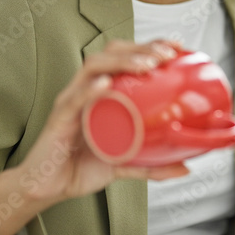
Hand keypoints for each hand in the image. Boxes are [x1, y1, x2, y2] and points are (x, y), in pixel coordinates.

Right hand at [13, 39, 188, 208]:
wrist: (49, 188)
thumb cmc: (82, 168)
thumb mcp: (125, 164)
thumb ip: (153, 165)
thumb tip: (185, 167)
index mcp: (102, 93)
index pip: (125, 57)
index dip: (150, 46)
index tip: (177, 47)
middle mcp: (85, 89)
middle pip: (111, 53)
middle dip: (141, 48)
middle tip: (166, 54)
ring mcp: (71, 101)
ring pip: (94, 67)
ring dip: (123, 61)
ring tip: (147, 65)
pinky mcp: (59, 119)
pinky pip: (74, 99)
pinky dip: (91, 89)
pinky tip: (107, 83)